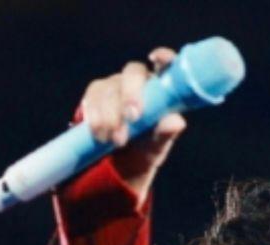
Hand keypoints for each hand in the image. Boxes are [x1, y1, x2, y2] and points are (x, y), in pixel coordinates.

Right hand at [81, 48, 187, 197]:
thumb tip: (177, 122)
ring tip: (117, 140)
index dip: (164, 57)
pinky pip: (93, 97)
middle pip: (132, 73)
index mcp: (160, 87)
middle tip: (132, 118)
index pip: (165, 65)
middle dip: (130, 94)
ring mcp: (115, 84)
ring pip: (111, 89)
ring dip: (112, 115)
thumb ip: (166, 133)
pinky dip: (95, 116)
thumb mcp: (158, 145)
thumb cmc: (147, 147)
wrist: (120, 161)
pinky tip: (98, 132)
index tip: (157, 58)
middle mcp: (138, 79)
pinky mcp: (96, 92)